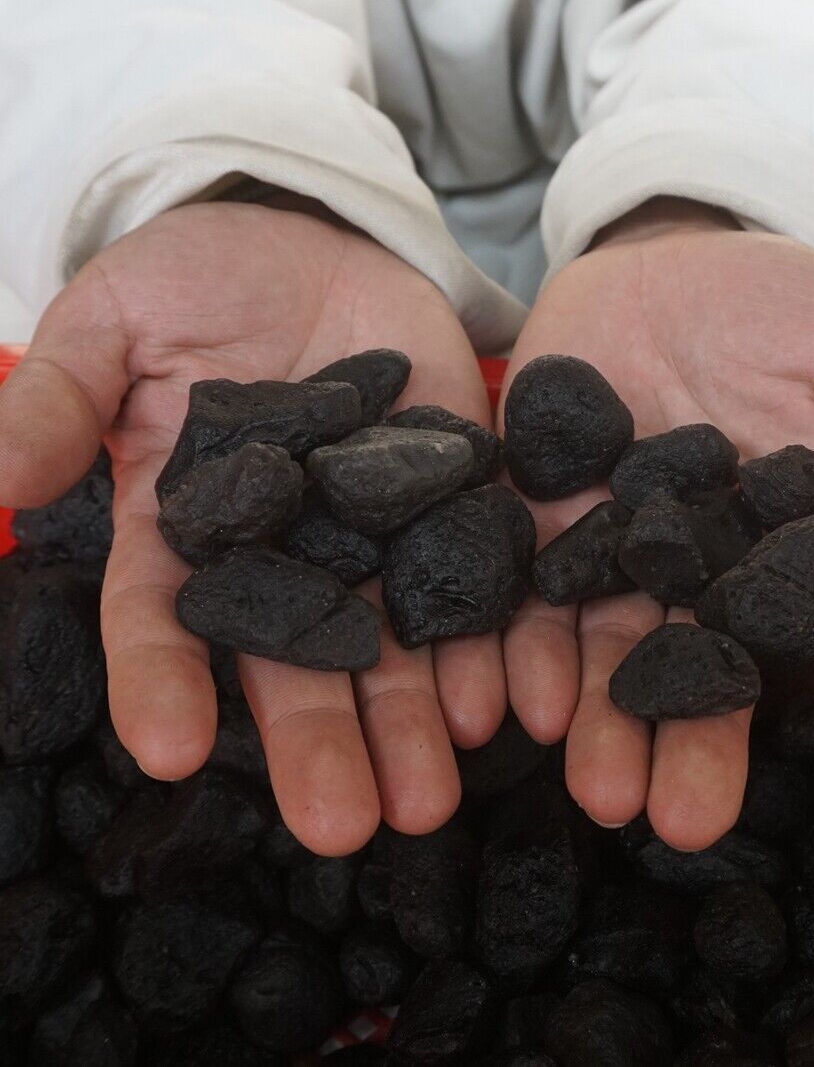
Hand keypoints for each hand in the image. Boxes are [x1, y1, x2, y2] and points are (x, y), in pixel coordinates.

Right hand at [0, 201, 506, 854]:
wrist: (312, 241)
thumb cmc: (195, 278)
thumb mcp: (111, 325)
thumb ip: (58, 401)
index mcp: (192, 526)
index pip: (167, 619)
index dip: (162, 682)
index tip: (168, 752)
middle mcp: (288, 553)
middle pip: (297, 661)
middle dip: (318, 741)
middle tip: (344, 826)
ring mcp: (376, 531)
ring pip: (392, 643)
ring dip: (411, 721)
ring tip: (428, 800)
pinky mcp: (453, 495)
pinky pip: (473, 574)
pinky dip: (489, 639)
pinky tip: (500, 701)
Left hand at [500, 198, 813, 850]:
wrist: (663, 260)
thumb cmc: (772, 307)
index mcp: (781, 546)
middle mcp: (695, 569)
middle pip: (699, 665)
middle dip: (696, 740)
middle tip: (689, 821)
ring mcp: (611, 550)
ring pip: (605, 649)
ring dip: (600, 721)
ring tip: (600, 793)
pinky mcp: (537, 517)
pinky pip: (523, 590)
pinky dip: (519, 648)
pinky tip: (521, 704)